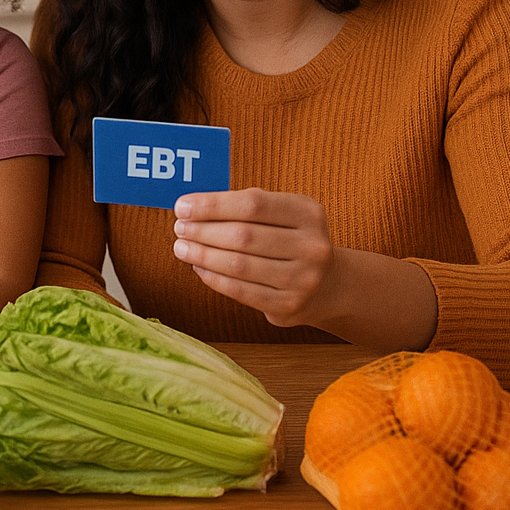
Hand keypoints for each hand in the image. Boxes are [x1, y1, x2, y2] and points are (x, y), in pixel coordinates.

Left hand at [171, 188, 338, 327]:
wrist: (329, 285)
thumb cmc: (290, 240)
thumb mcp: (282, 214)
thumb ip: (245, 207)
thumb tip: (191, 208)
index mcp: (308, 213)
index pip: (252, 204)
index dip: (212, 205)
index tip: (182, 206)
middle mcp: (312, 246)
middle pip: (243, 236)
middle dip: (203, 231)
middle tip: (179, 228)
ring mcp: (303, 279)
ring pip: (239, 265)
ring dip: (202, 255)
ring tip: (182, 247)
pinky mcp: (290, 305)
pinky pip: (241, 291)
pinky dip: (213, 278)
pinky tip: (198, 268)